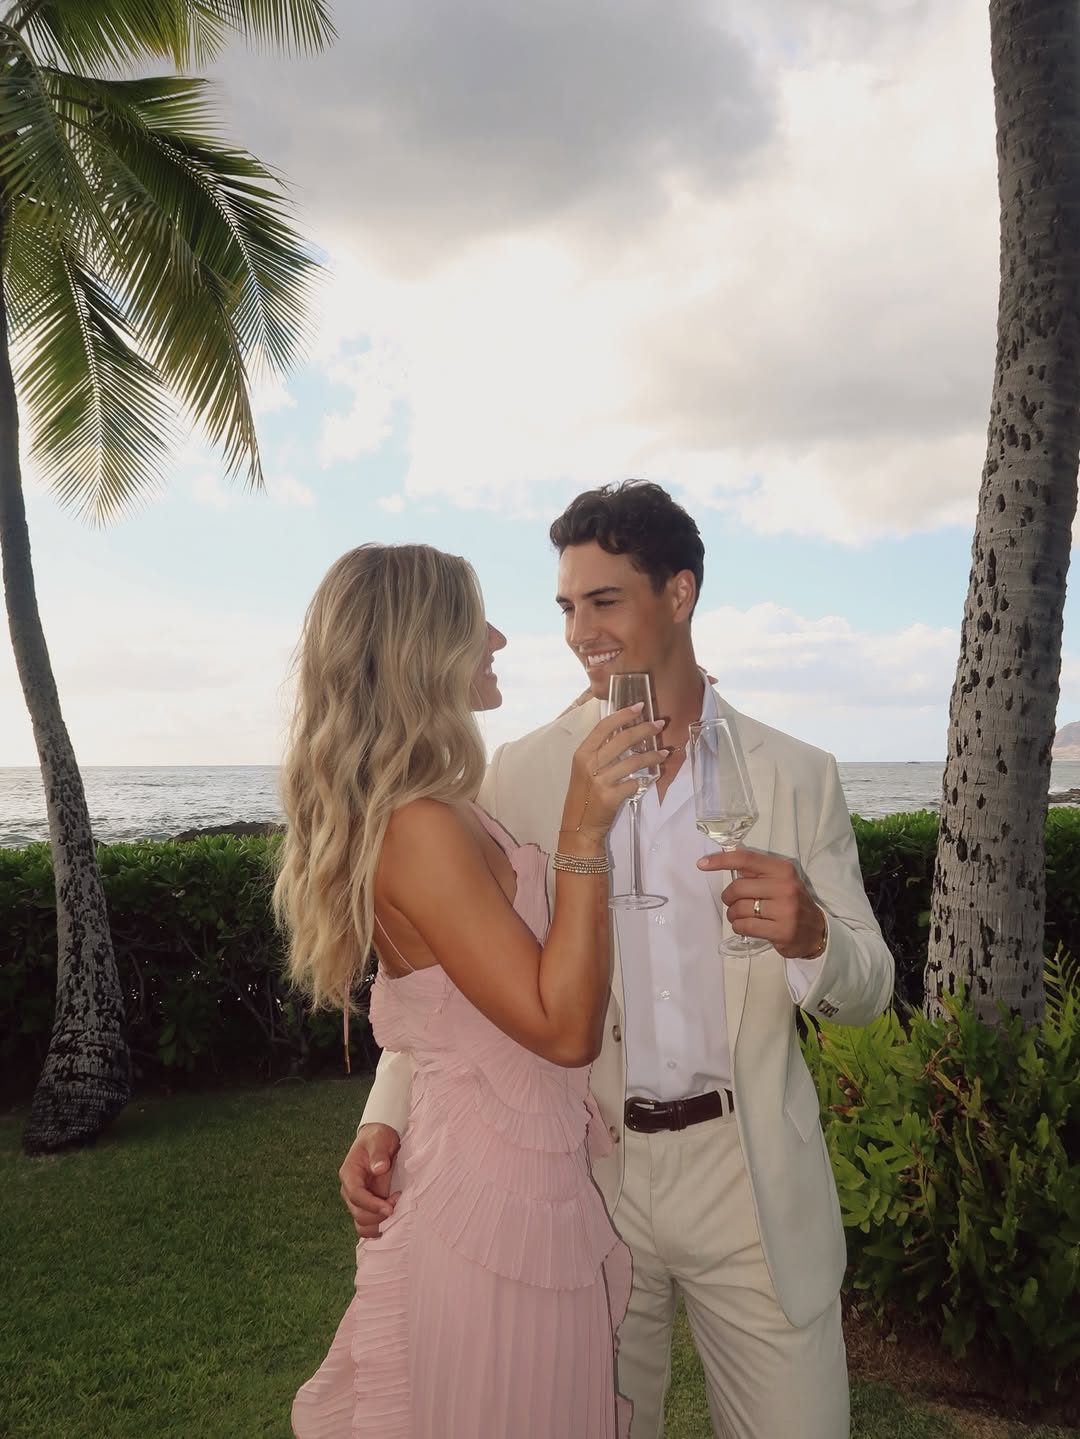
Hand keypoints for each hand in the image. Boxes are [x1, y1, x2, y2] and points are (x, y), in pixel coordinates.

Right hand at [339, 1123, 400, 1237]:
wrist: (380, 1139)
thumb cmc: (378, 1137)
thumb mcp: (379, 1139)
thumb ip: (378, 1153)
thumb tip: (378, 1169)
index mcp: (349, 1174)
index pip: (356, 1196)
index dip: (372, 1205)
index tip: (390, 1207)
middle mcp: (350, 1190)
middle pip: (359, 1215)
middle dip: (379, 1215)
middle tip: (398, 1202)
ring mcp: (359, 1200)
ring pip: (363, 1225)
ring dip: (379, 1225)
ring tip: (396, 1211)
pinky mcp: (368, 1206)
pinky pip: (370, 1225)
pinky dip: (380, 1227)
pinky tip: (394, 1218)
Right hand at [561, 704, 668, 841]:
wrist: (579, 828)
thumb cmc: (583, 797)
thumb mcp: (584, 770)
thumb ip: (600, 753)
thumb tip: (625, 734)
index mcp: (582, 754)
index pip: (604, 727)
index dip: (623, 715)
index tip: (639, 707)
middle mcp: (589, 764)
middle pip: (621, 740)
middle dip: (644, 729)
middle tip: (659, 724)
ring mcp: (599, 781)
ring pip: (633, 761)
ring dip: (651, 756)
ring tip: (663, 753)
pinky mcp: (610, 797)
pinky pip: (633, 783)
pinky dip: (643, 781)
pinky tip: (650, 779)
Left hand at [696, 848, 825, 958]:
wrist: (817, 931)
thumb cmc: (791, 902)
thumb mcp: (780, 880)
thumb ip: (756, 872)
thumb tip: (722, 859)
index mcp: (782, 869)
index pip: (745, 859)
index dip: (720, 860)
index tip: (701, 863)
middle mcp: (785, 887)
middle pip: (738, 887)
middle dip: (728, 897)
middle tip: (732, 902)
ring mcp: (784, 910)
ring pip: (739, 908)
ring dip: (733, 914)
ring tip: (740, 916)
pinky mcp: (781, 931)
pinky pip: (745, 926)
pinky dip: (738, 927)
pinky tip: (744, 927)